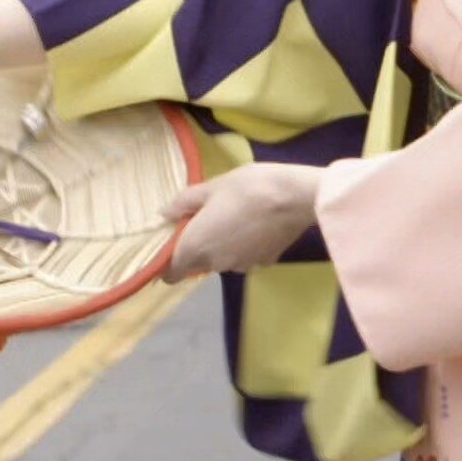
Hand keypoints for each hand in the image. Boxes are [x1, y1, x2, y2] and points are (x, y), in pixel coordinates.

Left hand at [160, 163, 323, 279]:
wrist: (295, 197)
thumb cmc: (246, 188)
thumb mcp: (211, 187)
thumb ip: (183, 203)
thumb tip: (165, 215)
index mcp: (195, 247)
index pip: (171, 273)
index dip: (169, 262)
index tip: (176, 243)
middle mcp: (215, 263)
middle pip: (197, 266)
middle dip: (198, 249)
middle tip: (209, 221)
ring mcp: (242, 265)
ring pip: (223, 261)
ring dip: (224, 248)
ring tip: (237, 220)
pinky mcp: (265, 263)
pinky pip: (247, 257)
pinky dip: (247, 247)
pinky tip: (258, 226)